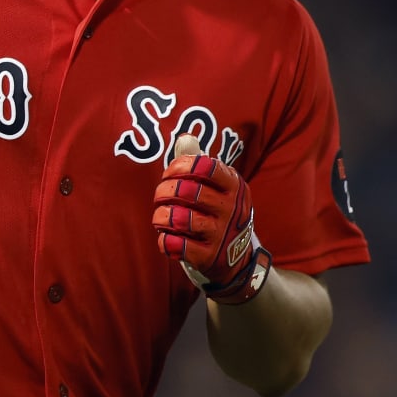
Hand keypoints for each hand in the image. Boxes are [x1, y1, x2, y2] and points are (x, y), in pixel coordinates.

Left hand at [152, 135, 272, 303]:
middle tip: (160, 196)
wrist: (236, 259)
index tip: (170, 173)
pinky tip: (167, 237)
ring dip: (161, 217)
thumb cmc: (218, 213)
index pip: (204, 166)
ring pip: (179, 218)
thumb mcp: (218, 186)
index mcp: (234, 185)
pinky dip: (165, 240)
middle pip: (186, 191)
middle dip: (163, 191)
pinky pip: (176, 245)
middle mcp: (231, 208)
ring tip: (161, 218)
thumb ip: (199, 162)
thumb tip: (184, 138)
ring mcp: (221, 234)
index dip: (179, 166)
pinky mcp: (209, 257)